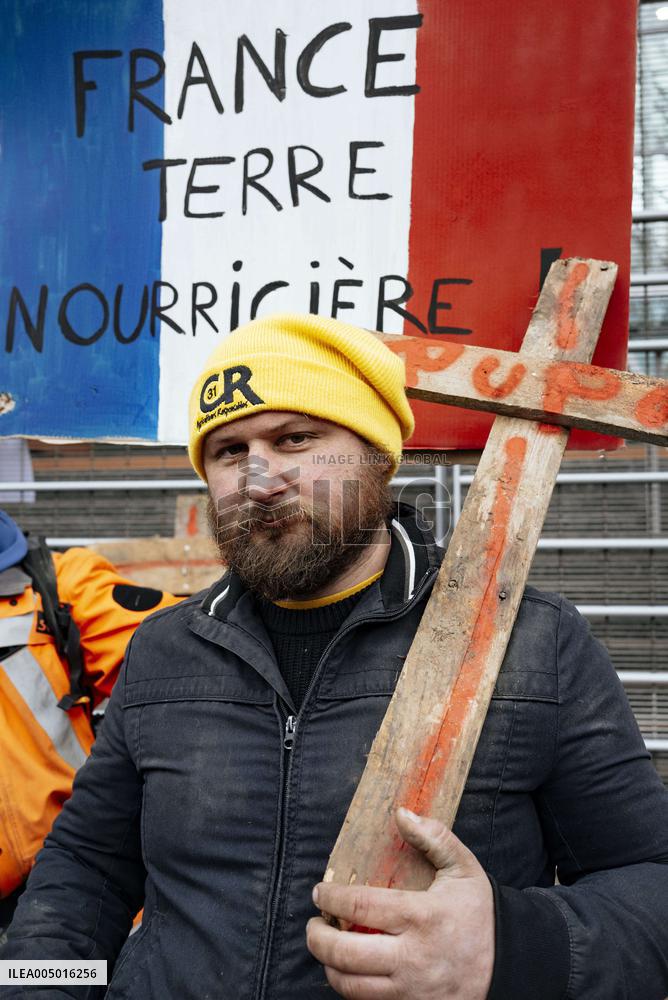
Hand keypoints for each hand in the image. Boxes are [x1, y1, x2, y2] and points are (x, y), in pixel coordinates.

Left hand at [306, 808, 493, 998]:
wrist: (510, 964)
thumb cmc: (480, 913)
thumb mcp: (463, 867)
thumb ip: (434, 837)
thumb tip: (401, 813)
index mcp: (422, 916)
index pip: (360, 906)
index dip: (331, 897)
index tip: (319, 891)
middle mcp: (413, 957)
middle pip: (345, 954)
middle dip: (318, 938)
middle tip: (314, 924)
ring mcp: (412, 990)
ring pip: (351, 987)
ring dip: (329, 968)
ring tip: (326, 950)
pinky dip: (352, 990)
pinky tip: (351, 972)